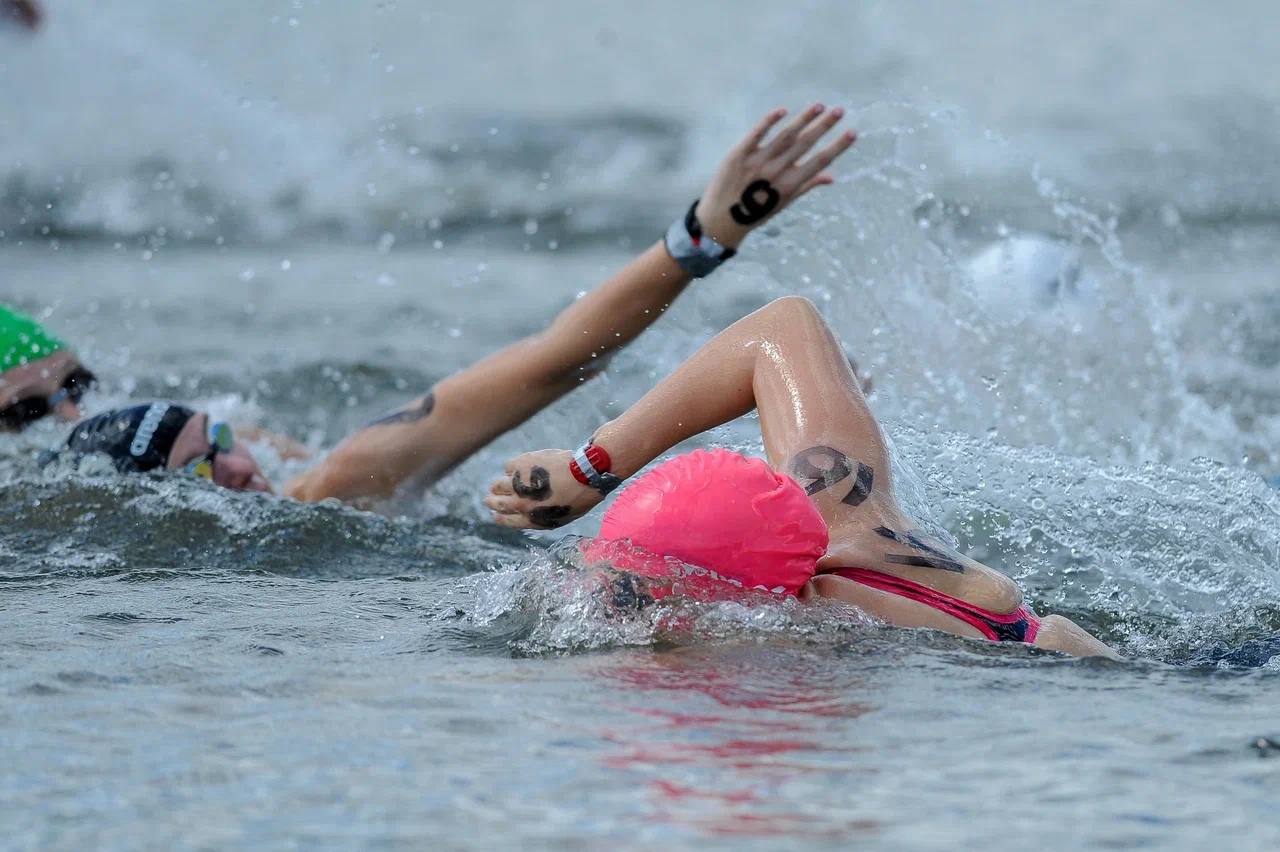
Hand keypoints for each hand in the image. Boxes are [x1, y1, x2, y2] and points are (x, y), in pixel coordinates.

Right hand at [485, 449, 604, 529]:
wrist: (584, 475)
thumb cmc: (579, 496)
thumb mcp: (561, 516)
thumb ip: (541, 515)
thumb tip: (528, 511)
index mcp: (532, 519)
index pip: (508, 521)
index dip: (500, 518)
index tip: (495, 516)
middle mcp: (520, 503)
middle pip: (498, 504)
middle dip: (492, 501)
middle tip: (489, 498)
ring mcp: (518, 484)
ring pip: (498, 485)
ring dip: (498, 485)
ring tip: (498, 484)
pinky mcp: (519, 465)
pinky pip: (509, 467)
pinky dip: (513, 468)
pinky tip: (520, 468)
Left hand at [695, 104, 856, 248]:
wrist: (721, 220)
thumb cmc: (756, 212)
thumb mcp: (784, 202)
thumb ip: (807, 186)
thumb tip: (832, 177)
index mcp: (790, 185)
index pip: (820, 161)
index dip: (837, 146)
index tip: (853, 132)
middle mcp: (776, 173)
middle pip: (805, 144)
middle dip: (824, 126)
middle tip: (840, 111)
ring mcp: (757, 163)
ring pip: (784, 136)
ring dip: (803, 119)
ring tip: (819, 106)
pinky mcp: (738, 155)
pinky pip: (756, 134)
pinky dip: (769, 122)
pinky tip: (783, 111)